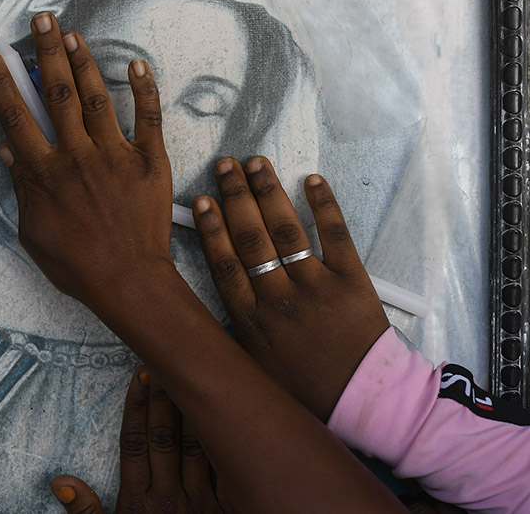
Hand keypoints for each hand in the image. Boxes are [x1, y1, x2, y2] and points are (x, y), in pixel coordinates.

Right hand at [0, 12, 175, 310]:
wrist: (128, 281)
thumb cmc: (77, 264)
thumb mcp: (33, 232)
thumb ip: (22, 189)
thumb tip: (11, 153)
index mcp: (44, 173)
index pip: (16, 116)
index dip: (0, 81)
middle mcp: (76, 155)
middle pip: (56, 93)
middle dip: (45, 51)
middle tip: (40, 19)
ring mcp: (114, 155)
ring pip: (96, 97)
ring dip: (83, 61)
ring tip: (72, 32)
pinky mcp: (149, 161)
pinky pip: (147, 118)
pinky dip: (143, 89)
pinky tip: (137, 63)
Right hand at [50, 367, 225, 513]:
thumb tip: (59, 481)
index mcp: (138, 504)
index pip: (134, 445)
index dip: (137, 409)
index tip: (139, 378)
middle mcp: (169, 500)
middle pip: (165, 438)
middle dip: (165, 398)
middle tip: (166, 362)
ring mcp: (200, 505)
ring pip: (198, 447)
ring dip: (196, 411)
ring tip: (196, 377)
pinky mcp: (227, 511)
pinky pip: (226, 470)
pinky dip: (225, 441)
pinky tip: (228, 416)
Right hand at [193, 156, 389, 419]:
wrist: (361, 399)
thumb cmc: (302, 385)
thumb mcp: (252, 364)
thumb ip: (229, 330)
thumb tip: (201, 301)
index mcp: (251, 321)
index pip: (224, 264)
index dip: (211, 228)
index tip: (201, 199)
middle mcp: (278, 299)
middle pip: (251, 238)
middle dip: (236, 197)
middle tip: (225, 165)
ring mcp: (316, 287)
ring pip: (287, 231)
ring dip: (269, 192)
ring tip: (256, 163)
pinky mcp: (351, 281)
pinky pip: (336, 235)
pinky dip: (323, 205)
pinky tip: (311, 180)